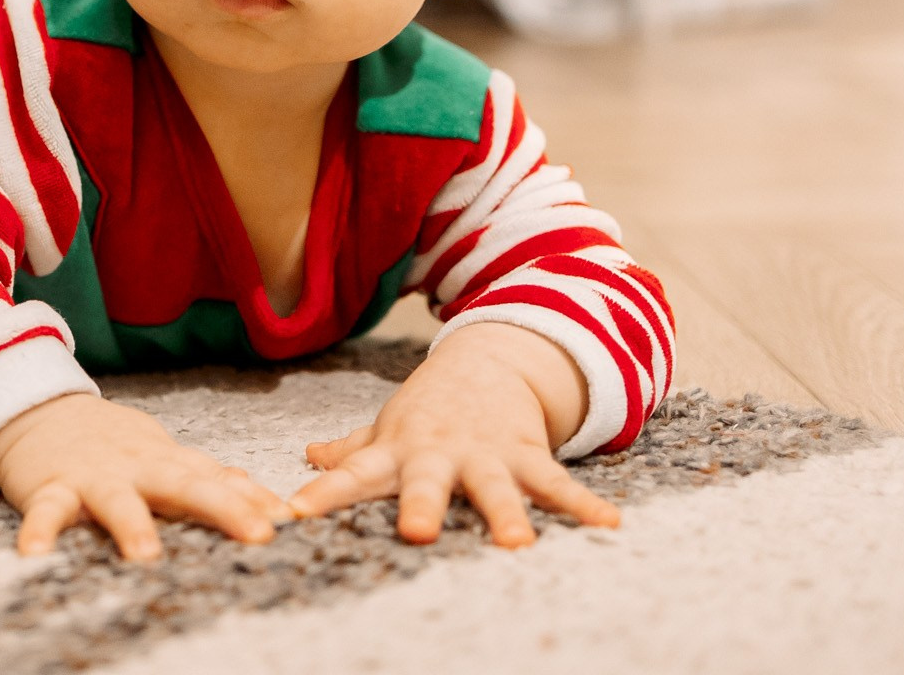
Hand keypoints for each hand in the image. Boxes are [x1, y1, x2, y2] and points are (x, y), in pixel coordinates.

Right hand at [0, 393, 294, 561]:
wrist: (39, 410)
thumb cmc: (110, 442)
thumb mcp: (162, 454)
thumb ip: (207, 476)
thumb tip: (264, 496)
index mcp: (166, 463)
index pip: (217, 480)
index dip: (254, 500)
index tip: (292, 519)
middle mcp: (136, 468)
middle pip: (183, 486)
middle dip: (222, 509)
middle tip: (259, 534)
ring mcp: (93, 477)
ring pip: (116, 500)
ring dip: (131, 526)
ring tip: (147, 555)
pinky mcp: (49, 488)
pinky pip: (45, 511)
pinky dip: (39, 531)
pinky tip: (35, 556)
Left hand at [289, 322, 618, 547]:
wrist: (489, 360)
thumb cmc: (429, 410)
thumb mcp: (389, 427)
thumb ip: (352, 450)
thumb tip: (309, 458)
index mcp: (397, 452)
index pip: (352, 475)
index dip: (323, 493)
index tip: (296, 511)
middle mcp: (439, 455)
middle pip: (425, 482)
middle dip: (420, 505)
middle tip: (417, 532)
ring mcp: (485, 455)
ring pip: (494, 488)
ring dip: (506, 514)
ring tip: (518, 543)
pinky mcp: (527, 455)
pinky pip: (557, 485)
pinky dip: (582, 505)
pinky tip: (608, 525)